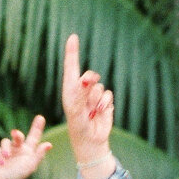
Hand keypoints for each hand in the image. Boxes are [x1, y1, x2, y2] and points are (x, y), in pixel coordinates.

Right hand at [0, 117, 50, 178]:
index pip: (33, 137)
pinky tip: (0, 162)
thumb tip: (49, 144)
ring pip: (5, 141)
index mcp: (27, 150)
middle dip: (17, 135)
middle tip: (15, 134)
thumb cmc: (17, 175)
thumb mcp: (30, 165)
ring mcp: (6, 150)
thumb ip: (39, 154)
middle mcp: (17, 148)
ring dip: (5, 149)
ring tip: (6, 158)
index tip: (40, 117)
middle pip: (17, 136)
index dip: (37, 127)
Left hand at [60, 35, 114, 172]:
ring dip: (97, 99)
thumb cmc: (78, 126)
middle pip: (89, 75)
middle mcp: (81, 90)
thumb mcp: (76, 109)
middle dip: (91, 81)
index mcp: (70, 89)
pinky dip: (105, 103)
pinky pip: (108, 94)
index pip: (71, 67)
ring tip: (91, 112)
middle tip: (88, 86)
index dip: (72, 52)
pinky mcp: (105, 101)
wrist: (91, 141)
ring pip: (100, 86)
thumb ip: (81, 92)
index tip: (73, 37)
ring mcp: (93, 96)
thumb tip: (87, 78)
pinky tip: (100, 113)